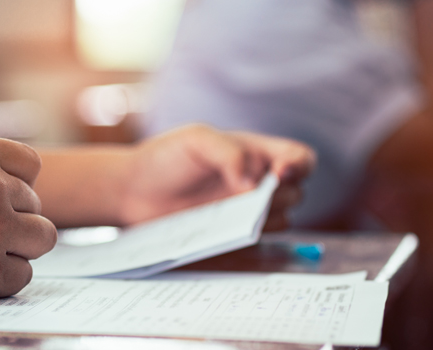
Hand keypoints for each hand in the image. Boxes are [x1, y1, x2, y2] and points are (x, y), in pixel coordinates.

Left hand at [121, 125, 314, 229]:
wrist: (133, 191)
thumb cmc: (165, 158)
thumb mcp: (195, 140)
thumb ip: (228, 153)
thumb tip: (251, 185)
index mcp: (255, 152)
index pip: (298, 158)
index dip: (299, 166)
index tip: (279, 174)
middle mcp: (257, 181)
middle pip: (295, 192)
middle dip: (278, 195)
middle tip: (245, 196)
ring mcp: (246, 209)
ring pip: (282, 218)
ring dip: (266, 217)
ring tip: (231, 212)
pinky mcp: (233, 233)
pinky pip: (258, 239)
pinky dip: (250, 235)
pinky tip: (226, 229)